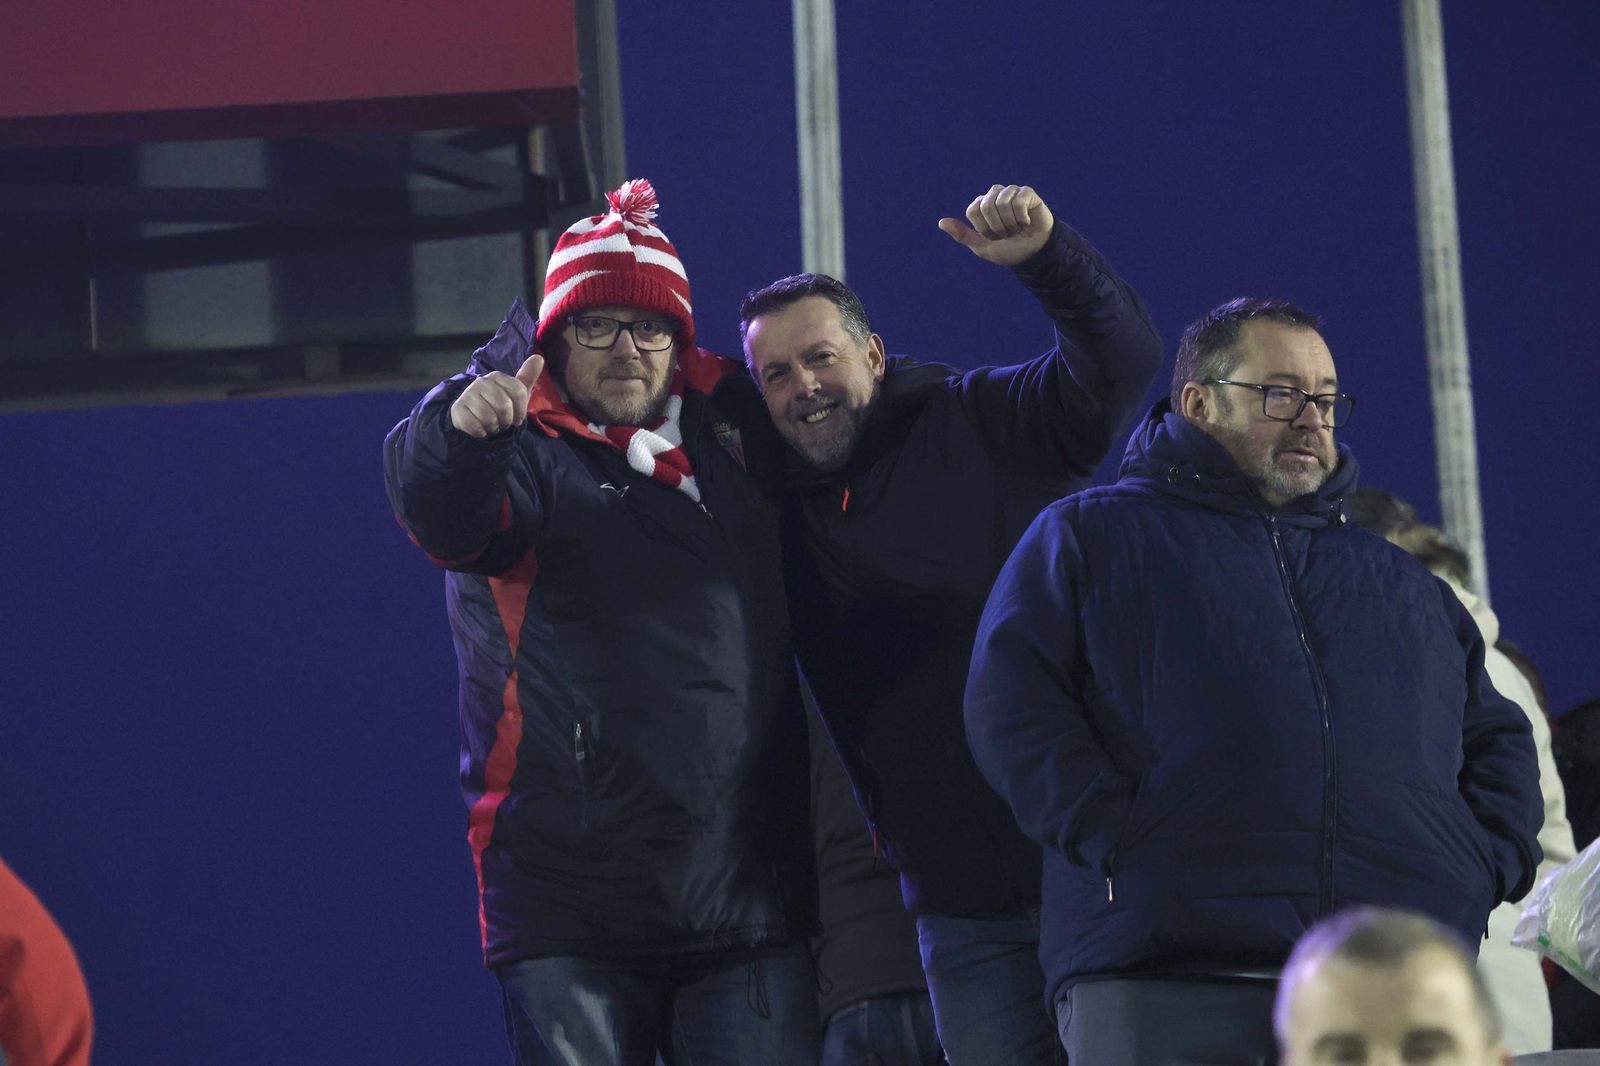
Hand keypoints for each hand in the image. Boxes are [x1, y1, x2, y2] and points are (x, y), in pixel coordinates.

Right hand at [449, 352, 544, 436]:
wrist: (473, 418)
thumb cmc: (499, 406)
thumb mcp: (516, 393)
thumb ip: (527, 377)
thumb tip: (539, 358)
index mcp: (497, 377)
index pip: (518, 392)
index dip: (521, 410)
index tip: (517, 418)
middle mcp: (481, 382)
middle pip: (504, 406)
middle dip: (506, 421)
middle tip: (502, 423)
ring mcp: (467, 394)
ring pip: (490, 417)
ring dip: (494, 428)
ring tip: (491, 425)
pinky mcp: (457, 409)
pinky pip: (475, 426)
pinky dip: (481, 432)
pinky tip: (480, 429)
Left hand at [938, 184, 1054, 265]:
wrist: (1033, 254)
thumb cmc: (1007, 250)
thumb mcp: (982, 247)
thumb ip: (962, 235)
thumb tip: (941, 222)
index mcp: (980, 206)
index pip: (973, 210)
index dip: (984, 228)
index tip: (993, 237)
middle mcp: (994, 196)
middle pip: (986, 205)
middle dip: (998, 226)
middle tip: (1007, 233)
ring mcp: (1010, 192)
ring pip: (1002, 202)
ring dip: (1010, 223)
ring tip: (1017, 228)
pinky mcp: (1027, 193)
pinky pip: (1018, 200)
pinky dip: (1022, 217)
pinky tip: (1027, 222)